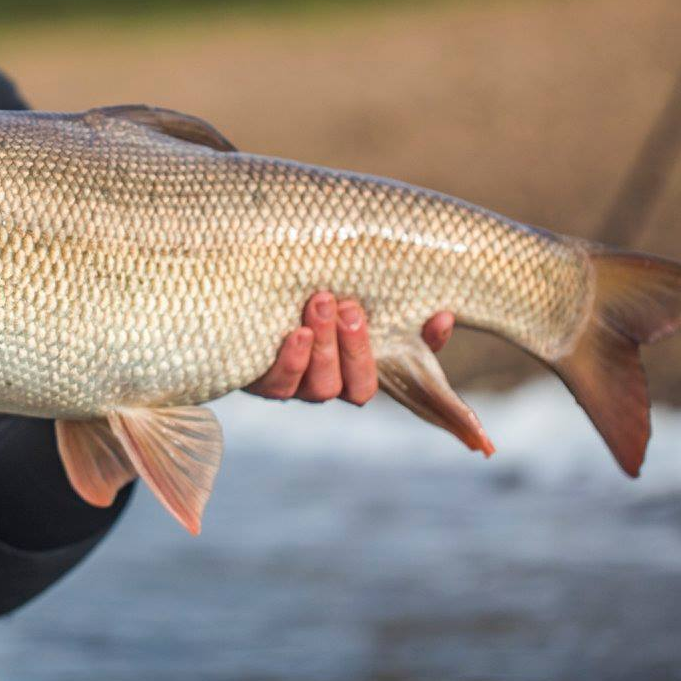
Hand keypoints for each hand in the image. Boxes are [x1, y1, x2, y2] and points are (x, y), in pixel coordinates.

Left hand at [246, 293, 454, 403]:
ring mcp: (297, 387)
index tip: (444, 322)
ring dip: (326, 347)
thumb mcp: (348, 293)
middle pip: (358, 388)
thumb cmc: (305, 292)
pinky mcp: (261, 382)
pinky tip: (296, 333)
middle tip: (349, 306)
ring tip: (321, 302)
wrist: (237, 297)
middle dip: (357, 347)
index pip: (412, 375)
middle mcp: (333, 383)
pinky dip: (291, 361)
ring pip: (321, 387)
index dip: (434, 370)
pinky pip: (279, 386)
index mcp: (362, 365)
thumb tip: (442, 314)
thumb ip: (393, 304)